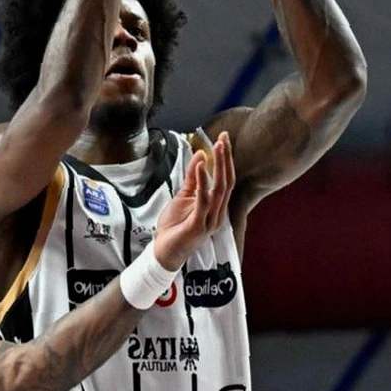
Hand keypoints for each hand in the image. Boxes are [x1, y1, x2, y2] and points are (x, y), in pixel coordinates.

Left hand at [153, 132, 234, 270]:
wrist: (163, 251)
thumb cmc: (175, 227)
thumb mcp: (184, 196)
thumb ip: (193, 178)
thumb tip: (200, 155)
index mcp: (216, 207)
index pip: (226, 179)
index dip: (226, 159)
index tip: (224, 138)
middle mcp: (218, 213)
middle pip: (227, 182)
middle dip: (226, 158)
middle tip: (223, 138)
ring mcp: (210, 220)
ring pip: (219, 190)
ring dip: (218, 166)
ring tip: (215, 147)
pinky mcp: (198, 226)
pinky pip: (203, 201)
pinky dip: (202, 183)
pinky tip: (200, 167)